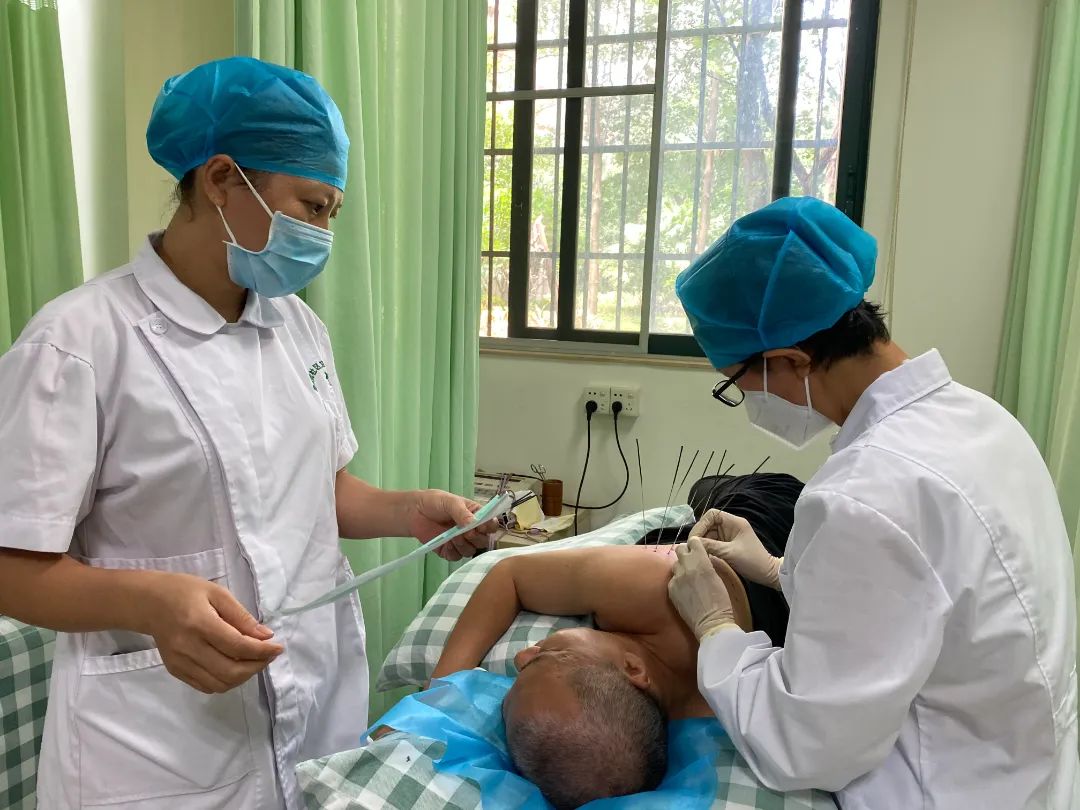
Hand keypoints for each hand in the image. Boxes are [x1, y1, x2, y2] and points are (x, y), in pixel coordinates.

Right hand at [142, 572, 282, 693]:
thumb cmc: (185, 592)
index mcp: (200, 624)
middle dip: (256, 667)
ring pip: (220, 683)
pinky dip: (226, 681)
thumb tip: (265, 636)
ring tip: (254, 661)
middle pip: (230, 670)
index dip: (262, 651)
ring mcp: (179, 663)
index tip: (278, 648)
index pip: (237, 646)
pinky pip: (206, 686)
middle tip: (268, 656)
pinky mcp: (175, 670)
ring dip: (243, 677)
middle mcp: (188, 647)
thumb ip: (241, 617)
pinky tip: (235, 666)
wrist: (149, 602)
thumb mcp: (217, 593)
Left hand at [408, 490, 497, 561]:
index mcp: (476, 516)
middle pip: (484, 541)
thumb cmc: (434, 502)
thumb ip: (462, 512)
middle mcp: (471, 530)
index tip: (480, 527)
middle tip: (464, 532)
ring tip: (452, 537)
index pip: (491, 525)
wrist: (414, 512)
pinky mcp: (449, 551)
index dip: (489, 527)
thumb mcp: (450, 502)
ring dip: (463, 545)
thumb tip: (473, 523)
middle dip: (475, 538)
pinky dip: (452, 551)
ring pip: (471, 551)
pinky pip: (457, 557)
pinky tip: (445, 543)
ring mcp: (461, 541)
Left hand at [668, 538, 740, 640]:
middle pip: (680, 549)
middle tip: (691, 561)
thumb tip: (702, 558)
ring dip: (681, 568)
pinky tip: (685, 590)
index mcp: (701, 561)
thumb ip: (707, 564)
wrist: (711, 622)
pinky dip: (678, 581)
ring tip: (688, 577)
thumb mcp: (717, 577)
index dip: (695, 545)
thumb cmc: (721, 601)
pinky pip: (672, 579)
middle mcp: (686, 567)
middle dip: (685, 553)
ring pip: (675, 565)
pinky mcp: (671, 589)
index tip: (697, 549)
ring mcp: (676, 578)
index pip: (693, 541)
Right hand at [690, 510, 782, 589]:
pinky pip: (712, 543)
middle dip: (700, 535)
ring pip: (709, 534)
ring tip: (695, 552)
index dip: (701, 524)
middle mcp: (730, 526)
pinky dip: (707, 548)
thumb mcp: (729, 553)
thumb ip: (710, 545)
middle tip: (692, 547)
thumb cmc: (752, 561)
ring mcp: (728, 536)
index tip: (695, 538)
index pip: (712, 515)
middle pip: (708, 524)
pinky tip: (702, 555)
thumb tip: (691, 542)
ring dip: (702, 542)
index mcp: (734, 522)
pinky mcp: (727, 545)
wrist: (767, 574)